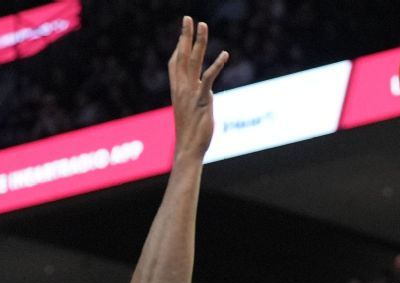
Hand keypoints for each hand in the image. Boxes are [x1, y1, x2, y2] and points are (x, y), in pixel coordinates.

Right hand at [170, 16, 227, 161]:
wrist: (189, 148)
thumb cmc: (191, 134)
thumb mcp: (191, 111)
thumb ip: (198, 98)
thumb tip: (208, 93)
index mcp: (177, 90)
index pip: (174, 63)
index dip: (178, 48)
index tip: (183, 34)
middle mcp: (181, 88)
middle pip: (182, 55)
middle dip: (185, 35)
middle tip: (188, 18)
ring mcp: (191, 92)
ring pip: (193, 61)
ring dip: (198, 41)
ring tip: (202, 24)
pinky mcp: (203, 99)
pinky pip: (209, 78)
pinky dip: (216, 65)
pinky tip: (224, 54)